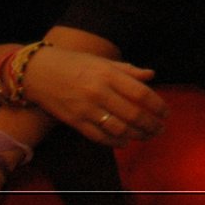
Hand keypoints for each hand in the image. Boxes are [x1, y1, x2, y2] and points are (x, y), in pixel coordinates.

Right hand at [21, 46, 166, 147]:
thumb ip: (128, 70)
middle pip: (133, 114)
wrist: (38, 72)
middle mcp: (99, 92)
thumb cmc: (75, 63)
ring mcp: (86, 108)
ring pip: (118, 128)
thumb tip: (152, 75)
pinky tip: (126, 142)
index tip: (166, 113)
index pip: (141, 94)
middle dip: (151, 124)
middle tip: (161, 129)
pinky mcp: (74, 121)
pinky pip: (98, 136)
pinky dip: (115, 142)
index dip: (157, 105)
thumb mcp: (103, 62)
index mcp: (109, 74)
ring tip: (148, 136)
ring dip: (137, 135)